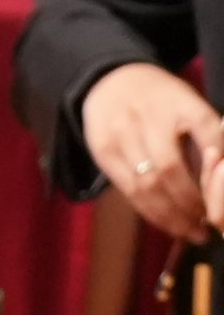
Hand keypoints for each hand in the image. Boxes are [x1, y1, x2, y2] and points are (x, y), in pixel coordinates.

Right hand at [83, 61, 223, 242]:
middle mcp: (148, 118)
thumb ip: (210, 134)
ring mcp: (121, 136)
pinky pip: (128, 189)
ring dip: (171, 215)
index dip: (218, 170)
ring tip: (191, 232)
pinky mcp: (102, 152)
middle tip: (209, 225)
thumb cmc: (161, 98)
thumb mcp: (191, 103)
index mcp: (180, 102)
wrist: (109, 81)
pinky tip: (166, 223)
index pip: (209, 133)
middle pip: (171, 169)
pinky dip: (149, 211)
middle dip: (192, 203)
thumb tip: (223, 175)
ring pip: (147, 186)